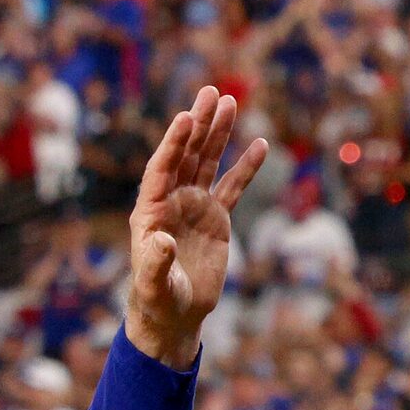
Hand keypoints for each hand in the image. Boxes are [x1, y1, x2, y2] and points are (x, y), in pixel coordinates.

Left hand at [123, 87, 269, 369]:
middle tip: (211, 92)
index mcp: (150, 212)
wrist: (174, 317)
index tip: (185, 116)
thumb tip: (161, 241)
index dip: (173, 143)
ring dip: (218, 134)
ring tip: (230, 102)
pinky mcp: (215, 218)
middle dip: (198, 125)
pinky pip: (232, 187)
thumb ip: (155, 262)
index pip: (161, 169)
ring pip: (207, 163)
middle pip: (186, 156)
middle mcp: (170, 203)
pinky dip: (246, 167)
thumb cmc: (157, 302)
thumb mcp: (154, 285)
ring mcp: (193, 207)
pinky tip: (260, 144)